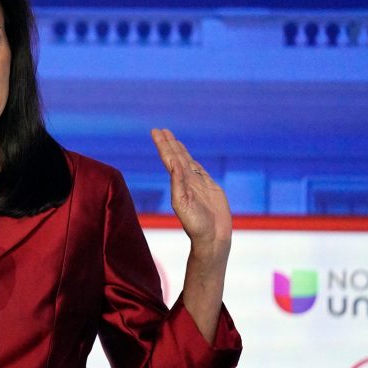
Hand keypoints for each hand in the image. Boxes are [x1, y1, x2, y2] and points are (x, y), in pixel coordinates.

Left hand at [150, 128, 231, 250]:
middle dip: (168, 143)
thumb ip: (179, 184)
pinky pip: (199, 170)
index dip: (163, 145)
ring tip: (171, 137)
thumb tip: (174, 164)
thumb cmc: (196, 225)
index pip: (168, 159)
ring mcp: (198, 184)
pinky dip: (192, 161)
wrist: (212, 237)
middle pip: (175, 157)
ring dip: (178, 149)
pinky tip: (186, 156)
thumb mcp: (183, 203)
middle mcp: (186, 182)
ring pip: (186, 161)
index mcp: (177, 184)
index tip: (155, 132)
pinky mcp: (210, 187)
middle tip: (159, 130)